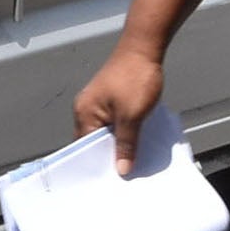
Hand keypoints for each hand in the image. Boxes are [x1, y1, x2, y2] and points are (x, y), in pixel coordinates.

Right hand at [73, 42, 165, 173]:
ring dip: (118, 145)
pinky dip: (123, 134)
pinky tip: (136, 142)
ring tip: (131, 163)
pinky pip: (113, 124)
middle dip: (108, 158)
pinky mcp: (111, 99)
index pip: (84, 149)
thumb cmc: (135, 77)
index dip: (97, 166)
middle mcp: (87, 109)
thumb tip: (121, 170)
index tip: (109, 183)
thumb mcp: (132, 116)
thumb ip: (126, 145)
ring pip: (105, 134)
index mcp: (85, 113)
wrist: (145, 47)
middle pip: (94, 143)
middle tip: (123, 178)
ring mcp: (99, 104)